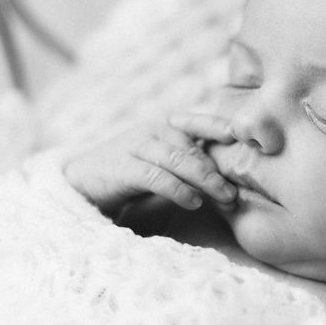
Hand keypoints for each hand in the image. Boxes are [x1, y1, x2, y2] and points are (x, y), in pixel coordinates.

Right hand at [63, 112, 238, 213]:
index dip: (219, 127)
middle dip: (218, 170)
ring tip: (224, 197)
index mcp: (165, 127)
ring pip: (178, 159)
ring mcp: (137, 146)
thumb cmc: (130, 174)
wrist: (82, 181)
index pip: (197, 122)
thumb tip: (230, 180)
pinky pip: (155, 176)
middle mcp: (153, 131)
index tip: (243, 138)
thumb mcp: (161, 163)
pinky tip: (193, 201)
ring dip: (204, 179)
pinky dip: (177, 189)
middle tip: (236, 192)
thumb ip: (189, 163)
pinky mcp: (123, 168)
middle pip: (193, 147)